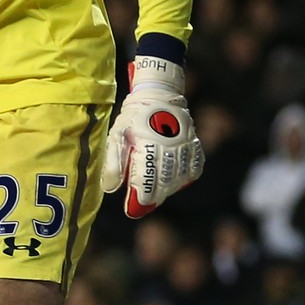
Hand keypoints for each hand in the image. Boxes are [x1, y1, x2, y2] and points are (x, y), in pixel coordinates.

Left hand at [101, 56, 204, 217]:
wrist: (159, 95)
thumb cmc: (133, 118)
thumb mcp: (116, 137)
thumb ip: (113, 164)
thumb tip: (110, 188)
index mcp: (147, 148)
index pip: (146, 186)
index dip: (139, 201)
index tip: (133, 208)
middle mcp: (169, 150)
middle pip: (163, 187)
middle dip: (152, 197)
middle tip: (142, 200)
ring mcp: (185, 149)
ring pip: (178, 181)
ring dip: (166, 188)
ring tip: (156, 187)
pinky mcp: (195, 148)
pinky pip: (192, 172)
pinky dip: (183, 178)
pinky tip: (173, 177)